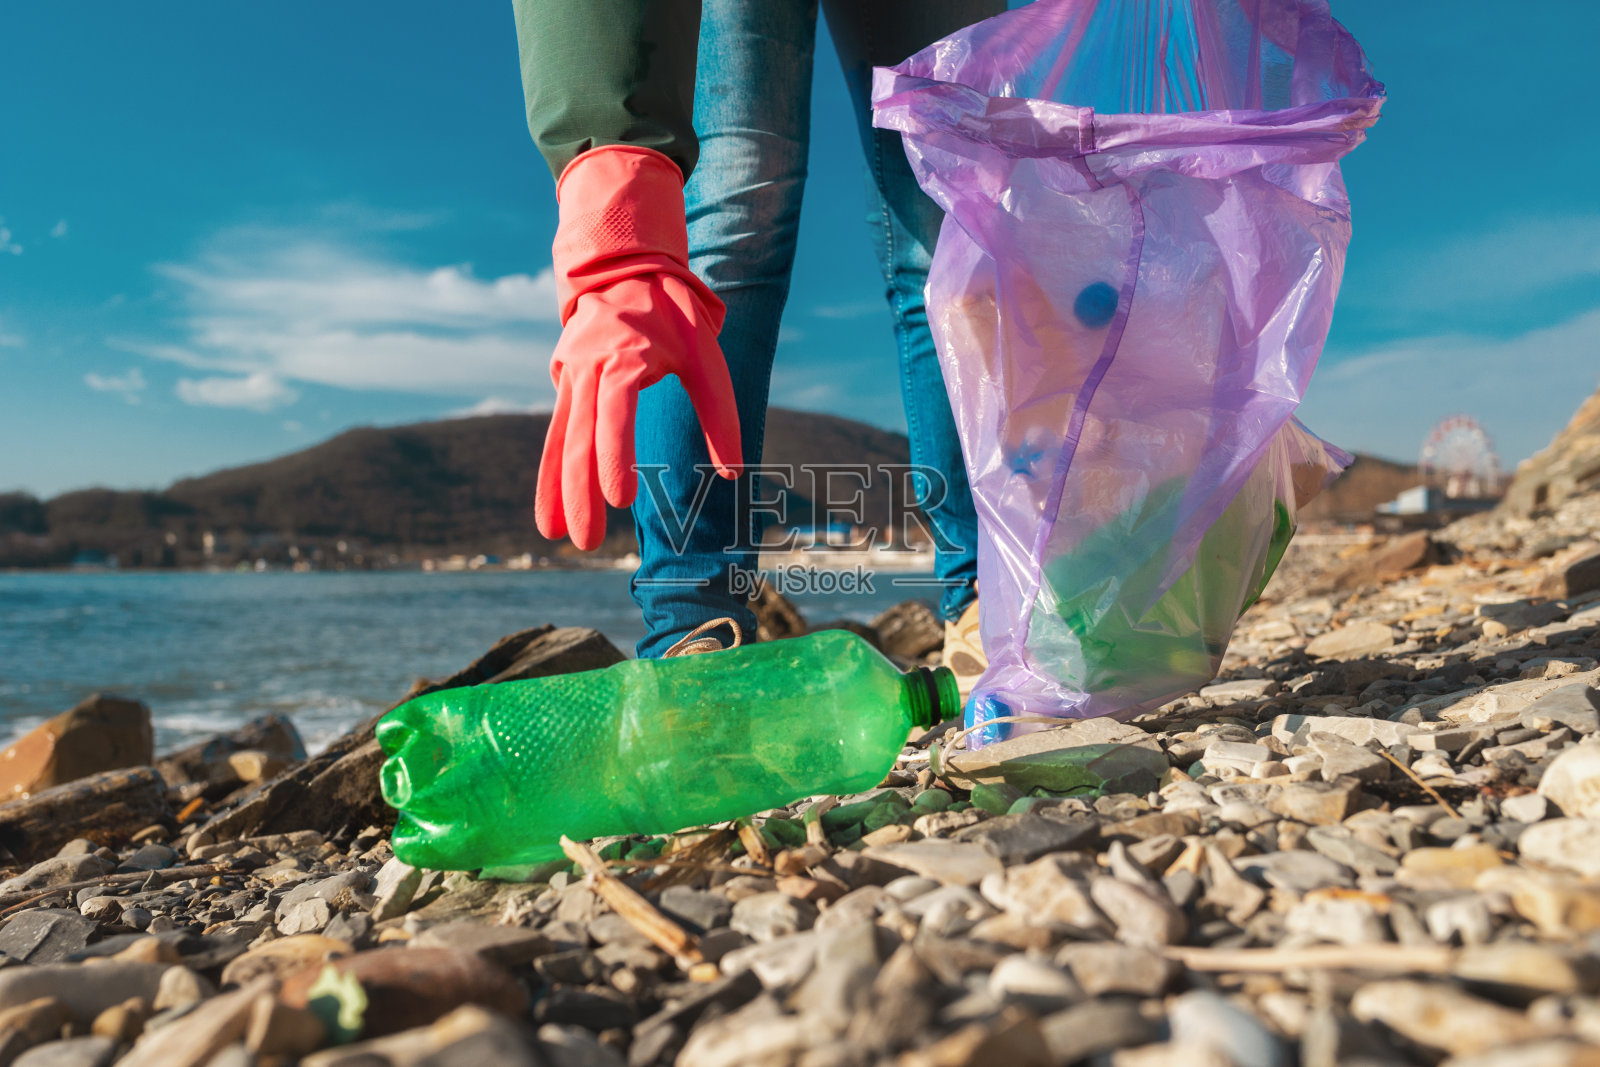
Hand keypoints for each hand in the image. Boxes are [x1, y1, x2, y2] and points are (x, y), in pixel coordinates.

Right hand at [535, 146, 740, 549]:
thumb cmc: (673, 314)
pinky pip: (555, 435)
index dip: (614, 455)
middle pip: (580, 437)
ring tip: (553, 536)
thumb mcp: (706, 355)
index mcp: (624, 357)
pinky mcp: (564, 386)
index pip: (614, 413)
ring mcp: (570, 377)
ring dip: (556, 490)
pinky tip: (548, 513)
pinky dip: (550, 473)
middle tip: (586, 542)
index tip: (620, 498)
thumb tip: (730, 474)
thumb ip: (719, 414)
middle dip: (580, 492)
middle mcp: (588, 368)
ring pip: (560, 440)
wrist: (623, 268)